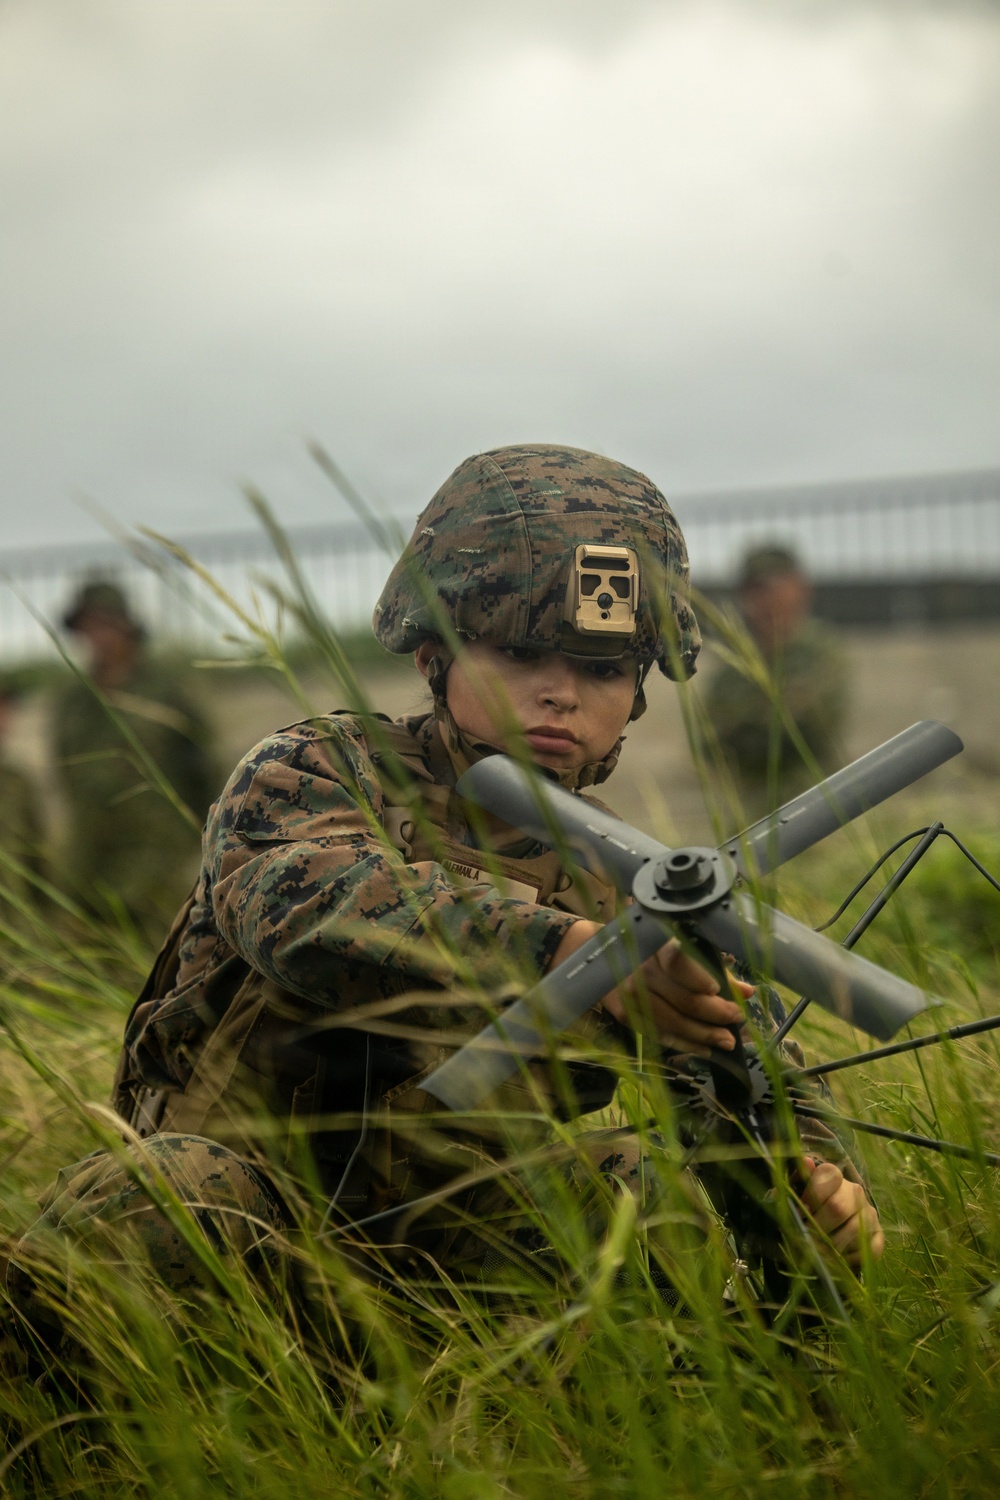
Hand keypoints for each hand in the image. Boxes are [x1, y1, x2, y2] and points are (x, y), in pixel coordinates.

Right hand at [550, 921, 751, 1055]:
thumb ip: (714, 969)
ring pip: (674, 1022)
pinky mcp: (626, 1015)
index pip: (679, 962)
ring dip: (704, 1036)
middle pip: (683, 999)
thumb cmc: (650, 950)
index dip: (699, 978)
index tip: (717, 989)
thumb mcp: (679, 948)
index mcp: (656, 945)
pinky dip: (685, 1044)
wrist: (600, 957)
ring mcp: (631, 995)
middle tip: (736, 1020)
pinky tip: (704, 1049)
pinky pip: (660, 1035)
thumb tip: (747, 992)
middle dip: (716, 1014)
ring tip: (727, 1041)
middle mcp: (641, 969)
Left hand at [799, 1155, 884, 1267]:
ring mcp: (870, 1214)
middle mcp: (855, 1192)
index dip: (811, 1195)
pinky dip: (851, 1259)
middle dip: (818, 1227)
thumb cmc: (809, 1211)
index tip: (800, 1213)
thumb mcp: (797, 1196)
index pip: (829, 1175)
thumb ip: (796, 1183)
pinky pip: (869, 1249)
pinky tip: (838, 1260)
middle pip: (838, 1207)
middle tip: (807, 1239)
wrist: (832, 1232)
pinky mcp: (879, 1236)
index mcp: (834, 1178)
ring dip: (833, 1246)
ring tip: (819, 1253)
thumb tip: (806, 1162)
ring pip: (855, 1230)